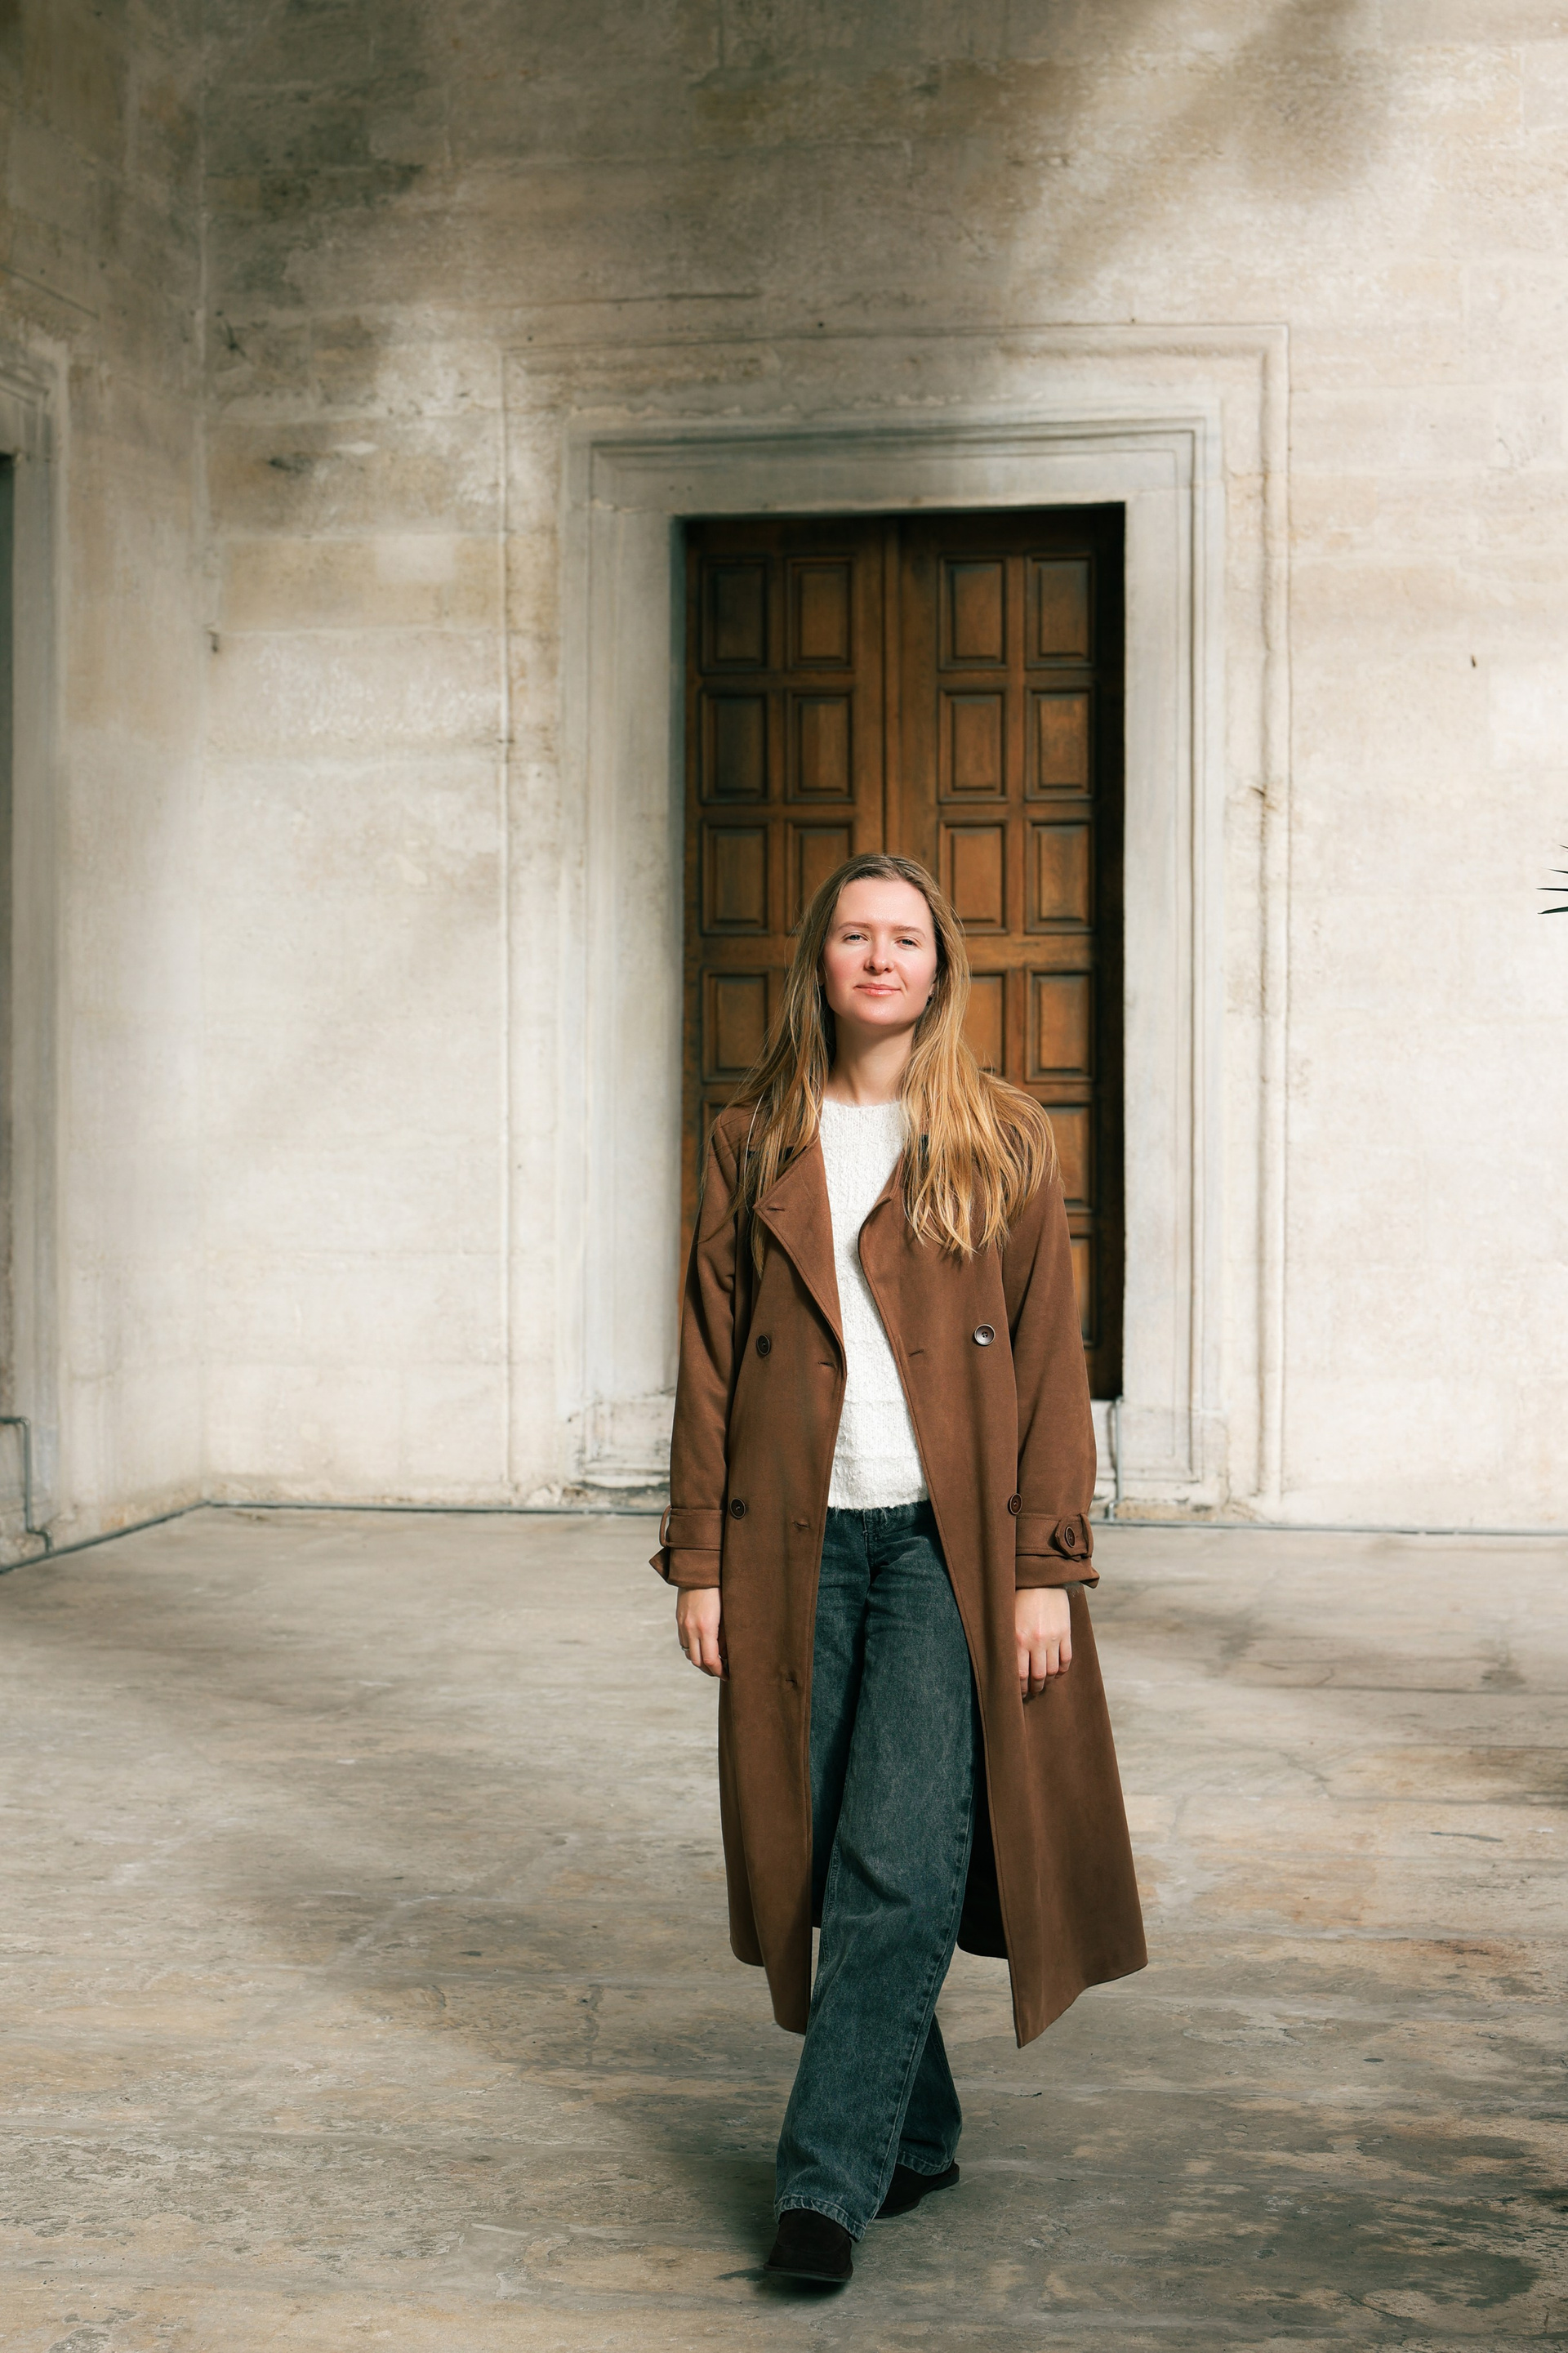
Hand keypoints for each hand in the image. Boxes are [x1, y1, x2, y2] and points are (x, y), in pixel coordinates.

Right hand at [676, 1586, 726, 1678]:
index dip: (719, 1672)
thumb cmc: (719, 1588)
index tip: (728, 1675)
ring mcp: (683, 1624)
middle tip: (721, 1673)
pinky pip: (683, 1642)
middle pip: (697, 1661)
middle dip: (710, 1671)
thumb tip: (727, 1654)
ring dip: (700, 1661)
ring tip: (712, 1662)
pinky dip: (692, 1649)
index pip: (711, 1660)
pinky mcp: (679, 1619)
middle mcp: (691, 1628)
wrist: (698, 1569)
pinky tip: (702, 1648)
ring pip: (689, 1653)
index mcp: (706, 1627)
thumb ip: (726, 1635)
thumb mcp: (727, 1612)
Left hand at [1015, 1586, 1071, 1701]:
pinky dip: (1062, 1670)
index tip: (1018, 1693)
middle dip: (1034, 1688)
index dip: (1019, 1688)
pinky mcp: (1066, 1633)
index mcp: (1018, 1639)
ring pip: (1052, 1671)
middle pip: (1038, 1676)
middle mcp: (1036, 1642)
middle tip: (1031, 1692)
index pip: (1019, 1674)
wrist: (1041, 1579)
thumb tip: (1004, 1664)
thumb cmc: (1019, 1598)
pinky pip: (1066, 1659)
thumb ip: (1007, 1641)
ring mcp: (1053, 1639)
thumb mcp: (1008, 1619)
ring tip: (1043, 1684)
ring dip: (1048, 1681)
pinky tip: (1057, 1673)